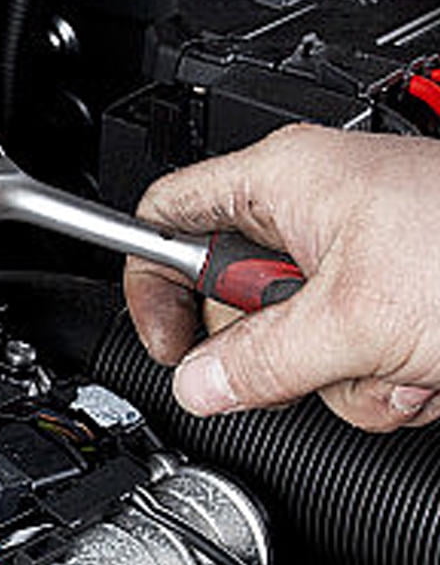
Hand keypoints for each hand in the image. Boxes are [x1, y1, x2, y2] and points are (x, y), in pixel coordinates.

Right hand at [126, 124, 439, 430]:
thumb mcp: (351, 320)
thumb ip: (256, 361)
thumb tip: (198, 384)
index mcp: (285, 180)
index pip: (164, 221)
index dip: (151, 288)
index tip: (167, 345)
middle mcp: (315, 208)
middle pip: (235, 300)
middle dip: (275, 353)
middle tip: (312, 357)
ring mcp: (357, 254)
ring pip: (294, 340)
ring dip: (340, 376)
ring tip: (396, 360)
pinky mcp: (394, 292)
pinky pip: (348, 354)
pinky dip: (382, 377)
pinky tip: (422, 364)